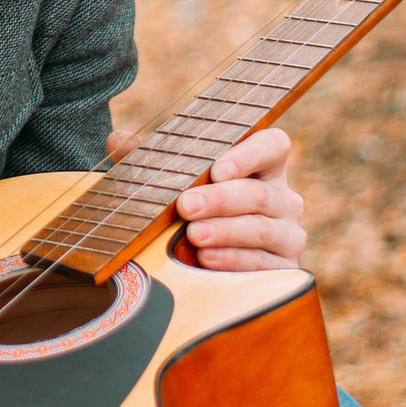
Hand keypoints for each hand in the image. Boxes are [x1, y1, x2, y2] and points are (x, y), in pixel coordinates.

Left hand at [132, 125, 305, 270]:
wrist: (209, 263)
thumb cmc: (193, 209)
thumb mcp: (173, 183)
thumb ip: (151, 161)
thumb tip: (117, 138)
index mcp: (262, 167)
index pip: (273, 145)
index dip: (249, 154)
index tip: (216, 169)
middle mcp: (282, 199)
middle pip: (259, 193)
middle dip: (220, 200)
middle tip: (186, 205)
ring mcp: (288, 234)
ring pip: (263, 229)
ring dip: (226, 232)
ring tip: (194, 234)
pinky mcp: (283, 268)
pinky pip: (264, 264)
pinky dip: (233, 261)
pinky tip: (207, 260)